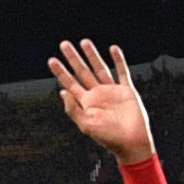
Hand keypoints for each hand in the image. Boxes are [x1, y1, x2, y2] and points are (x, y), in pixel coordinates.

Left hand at [49, 39, 152, 162]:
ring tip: (84, 41)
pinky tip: (113, 49)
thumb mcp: (86, 125)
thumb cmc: (108, 137)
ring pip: (100, 68)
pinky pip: (122, 72)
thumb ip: (73, 108)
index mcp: (86, 103)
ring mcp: (112, 91)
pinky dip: (118, 60)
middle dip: (73, 58)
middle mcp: (97, 94)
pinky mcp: (127, 90)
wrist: (131, 142)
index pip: (70, 83)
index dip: (61, 72)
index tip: (51, 60)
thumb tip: (61, 91)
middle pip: (82, 72)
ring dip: (92, 55)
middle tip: (64, 44)